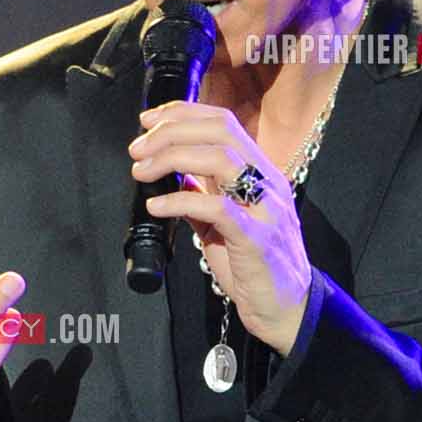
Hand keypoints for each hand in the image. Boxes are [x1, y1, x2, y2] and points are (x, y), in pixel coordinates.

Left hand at [129, 104, 310, 354]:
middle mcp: (267, 181)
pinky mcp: (256, 238)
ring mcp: (265, 208)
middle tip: (136, 149)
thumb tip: (172, 175)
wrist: (285, 308)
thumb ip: (202, 194)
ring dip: (172, 158)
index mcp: (259, 171)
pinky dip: (180, 200)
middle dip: (171, 132)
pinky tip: (156, 206)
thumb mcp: (223, 222)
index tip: (147, 120)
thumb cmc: (254, 264)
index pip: (223, 122)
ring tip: (141, 171)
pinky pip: (216, 208)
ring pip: (220, 159)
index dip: (182, 113)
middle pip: (219, 132)